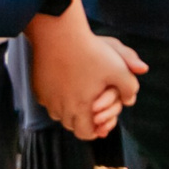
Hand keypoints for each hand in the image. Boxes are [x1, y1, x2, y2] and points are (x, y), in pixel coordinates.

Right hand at [27, 19, 145, 138]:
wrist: (58, 35)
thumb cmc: (91, 52)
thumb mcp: (119, 69)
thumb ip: (130, 87)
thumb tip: (130, 101)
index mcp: (79, 108)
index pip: (85, 133)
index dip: (96, 131)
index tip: (103, 123)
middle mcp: (59, 107)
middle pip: (71, 125)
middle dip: (83, 122)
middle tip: (94, 113)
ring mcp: (46, 98)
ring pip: (58, 114)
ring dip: (70, 111)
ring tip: (82, 102)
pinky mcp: (37, 87)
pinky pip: (48, 101)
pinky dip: (58, 99)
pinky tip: (67, 89)